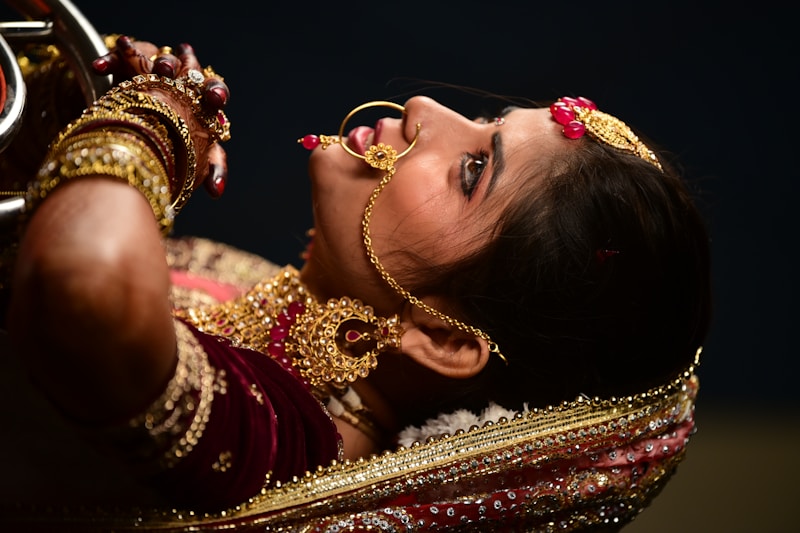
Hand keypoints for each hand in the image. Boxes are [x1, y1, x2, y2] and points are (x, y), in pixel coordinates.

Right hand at [91, 36, 229, 197]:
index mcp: (204, 102)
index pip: (215, 91)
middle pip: (195, 69)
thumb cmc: (169, 142)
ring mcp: (160, 68)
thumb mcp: (188, 156)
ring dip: (162, 63)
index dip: (216, 95)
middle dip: (192, 70)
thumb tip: (216, 192)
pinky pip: (122, 57)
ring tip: (158, 71)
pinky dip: (111, 61)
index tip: (215, 101)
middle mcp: (187, 80)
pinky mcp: (131, 61)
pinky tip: (99, 69)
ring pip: (165, 58)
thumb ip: (204, 170)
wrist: (136, 120)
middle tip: (188, 79)